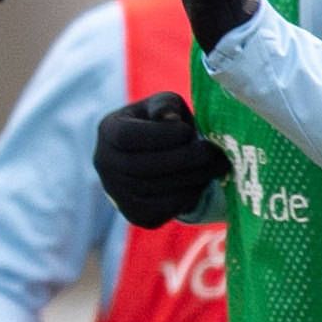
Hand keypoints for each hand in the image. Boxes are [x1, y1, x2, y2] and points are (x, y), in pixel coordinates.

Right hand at [94, 92, 228, 228]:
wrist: (152, 159)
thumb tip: (169, 119)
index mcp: (108, 131)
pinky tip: (200, 182)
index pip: (127, 136)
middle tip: (214, 153)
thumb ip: (165, 106)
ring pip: (157, 189)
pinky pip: (164, 209)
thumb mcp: (163, 106)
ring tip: (216, 166)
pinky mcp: (136, 215)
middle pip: (144, 166)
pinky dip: (188, 196)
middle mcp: (104, 164)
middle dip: (185, 159)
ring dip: (192, 178)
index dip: (160, 135)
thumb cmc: (161, 125)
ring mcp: (117, 193)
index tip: (188, 131)